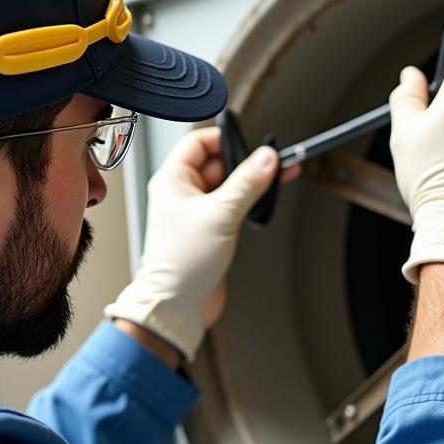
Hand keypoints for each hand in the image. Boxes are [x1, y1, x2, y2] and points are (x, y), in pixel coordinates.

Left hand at [105, 127, 280, 361]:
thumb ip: (247, 183)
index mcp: (172, 180)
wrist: (178, 305)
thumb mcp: (221, 215)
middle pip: (218, 163)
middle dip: (245, 164)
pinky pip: (231, 207)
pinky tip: (261, 205)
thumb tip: (267, 158)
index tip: (251, 145)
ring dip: (249, 185)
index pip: (199, 141)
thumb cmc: (181, 264)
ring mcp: (196, 212)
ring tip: (272, 184)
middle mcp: (182, 193)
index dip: (226, 139)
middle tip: (271, 166)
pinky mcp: (210, 230)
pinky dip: (247, 203)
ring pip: (227, 186)